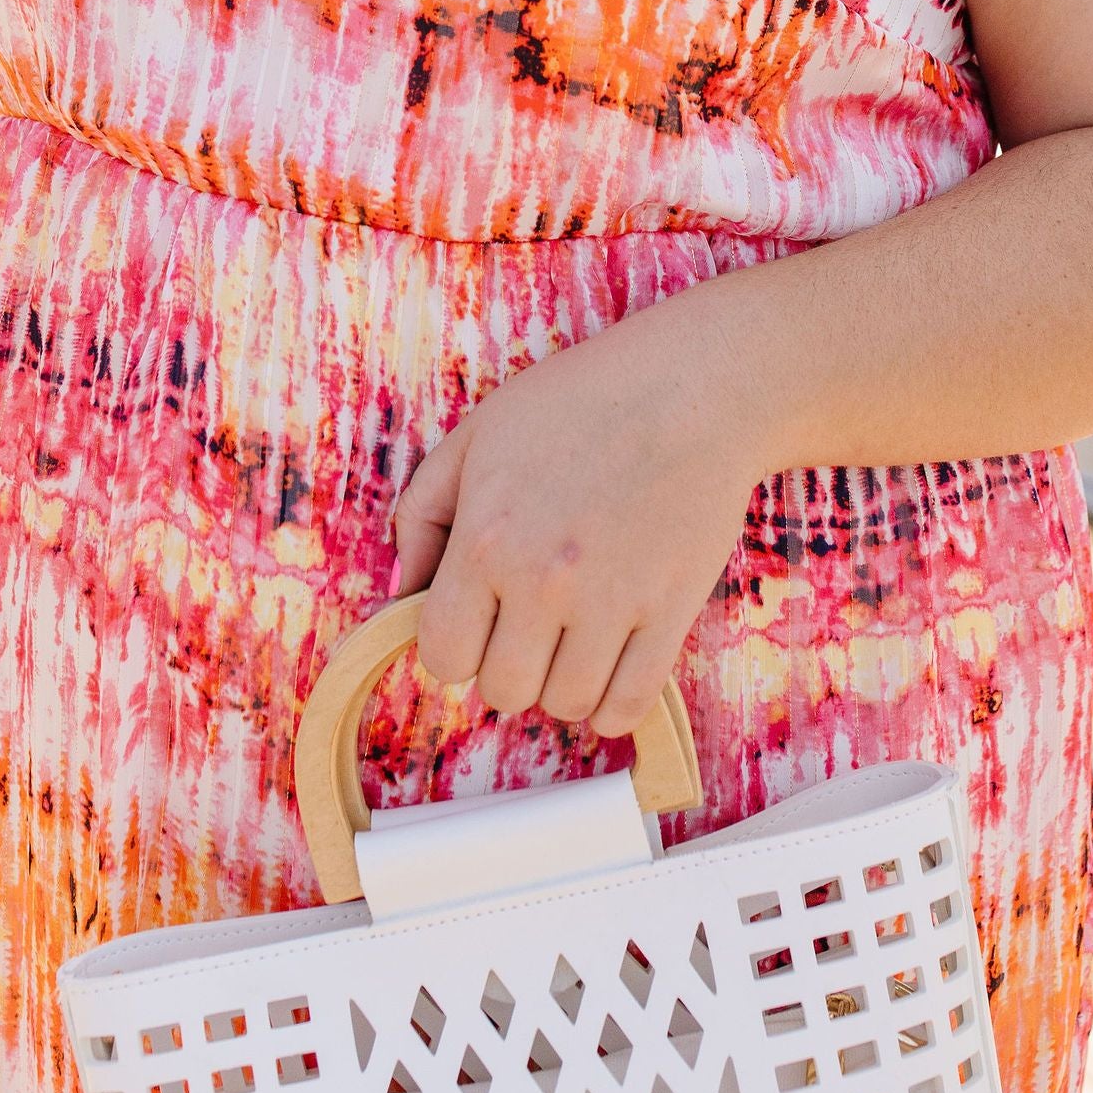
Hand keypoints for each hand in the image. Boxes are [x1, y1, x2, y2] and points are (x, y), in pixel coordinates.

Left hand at [393, 295, 764, 741]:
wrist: (692, 386)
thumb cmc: (578, 400)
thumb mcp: (475, 435)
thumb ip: (421, 515)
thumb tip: (400, 597)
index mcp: (484, 541)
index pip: (443, 656)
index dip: (454, 645)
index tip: (477, 619)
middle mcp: (542, 583)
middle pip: (503, 691)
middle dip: (508, 664)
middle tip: (529, 623)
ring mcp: (611, 604)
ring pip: (565, 705)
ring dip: (561, 682)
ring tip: (572, 636)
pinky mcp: (670, 614)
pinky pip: (627, 706)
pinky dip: (612, 703)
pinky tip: (610, 665)